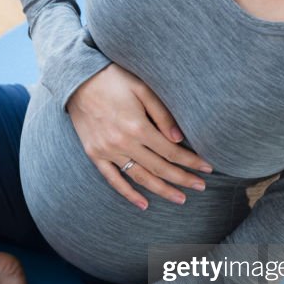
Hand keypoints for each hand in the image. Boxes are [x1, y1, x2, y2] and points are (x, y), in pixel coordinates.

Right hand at [66, 63, 212, 208]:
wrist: (77, 79)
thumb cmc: (114, 79)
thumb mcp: (142, 89)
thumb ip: (162, 114)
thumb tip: (179, 140)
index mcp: (137, 126)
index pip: (171, 151)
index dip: (191, 161)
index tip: (207, 168)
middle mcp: (123, 143)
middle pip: (159, 168)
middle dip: (183, 179)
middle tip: (201, 186)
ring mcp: (107, 151)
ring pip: (140, 177)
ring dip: (162, 190)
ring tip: (180, 199)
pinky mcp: (94, 154)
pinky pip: (113, 179)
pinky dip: (129, 193)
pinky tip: (144, 204)